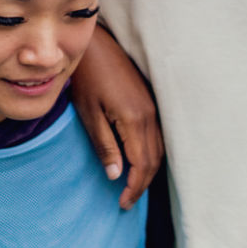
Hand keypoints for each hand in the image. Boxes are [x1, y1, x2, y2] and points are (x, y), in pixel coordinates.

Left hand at [70, 26, 163, 210]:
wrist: (96, 44)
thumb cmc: (87, 77)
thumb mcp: (89, 114)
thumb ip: (105, 146)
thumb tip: (116, 176)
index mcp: (134, 119)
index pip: (141, 164)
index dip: (134, 188)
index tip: (122, 203)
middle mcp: (150, 115)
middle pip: (154, 160)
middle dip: (142, 184)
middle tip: (126, 201)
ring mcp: (153, 107)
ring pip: (159, 149)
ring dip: (148, 171)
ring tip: (132, 186)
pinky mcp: (150, 101)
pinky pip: (158, 136)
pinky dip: (151, 155)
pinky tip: (138, 161)